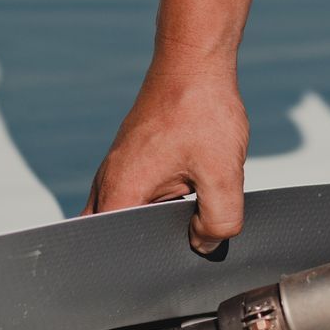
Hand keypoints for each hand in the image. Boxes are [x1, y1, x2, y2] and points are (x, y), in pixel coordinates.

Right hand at [84, 61, 248, 253]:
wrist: (195, 63)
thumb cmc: (201, 109)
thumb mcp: (223, 174)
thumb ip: (219, 221)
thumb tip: (206, 243)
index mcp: (121, 189)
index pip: (106, 247)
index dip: (133, 264)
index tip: (160, 266)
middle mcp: (109, 180)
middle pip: (113, 235)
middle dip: (144, 245)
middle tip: (179, 236)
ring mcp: (119, 169)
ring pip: (128, 214)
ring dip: (155, 220)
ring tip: (187, 207)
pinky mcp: (134, 160)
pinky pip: (140, 195)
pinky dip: (161, 202)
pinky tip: (190, 191)